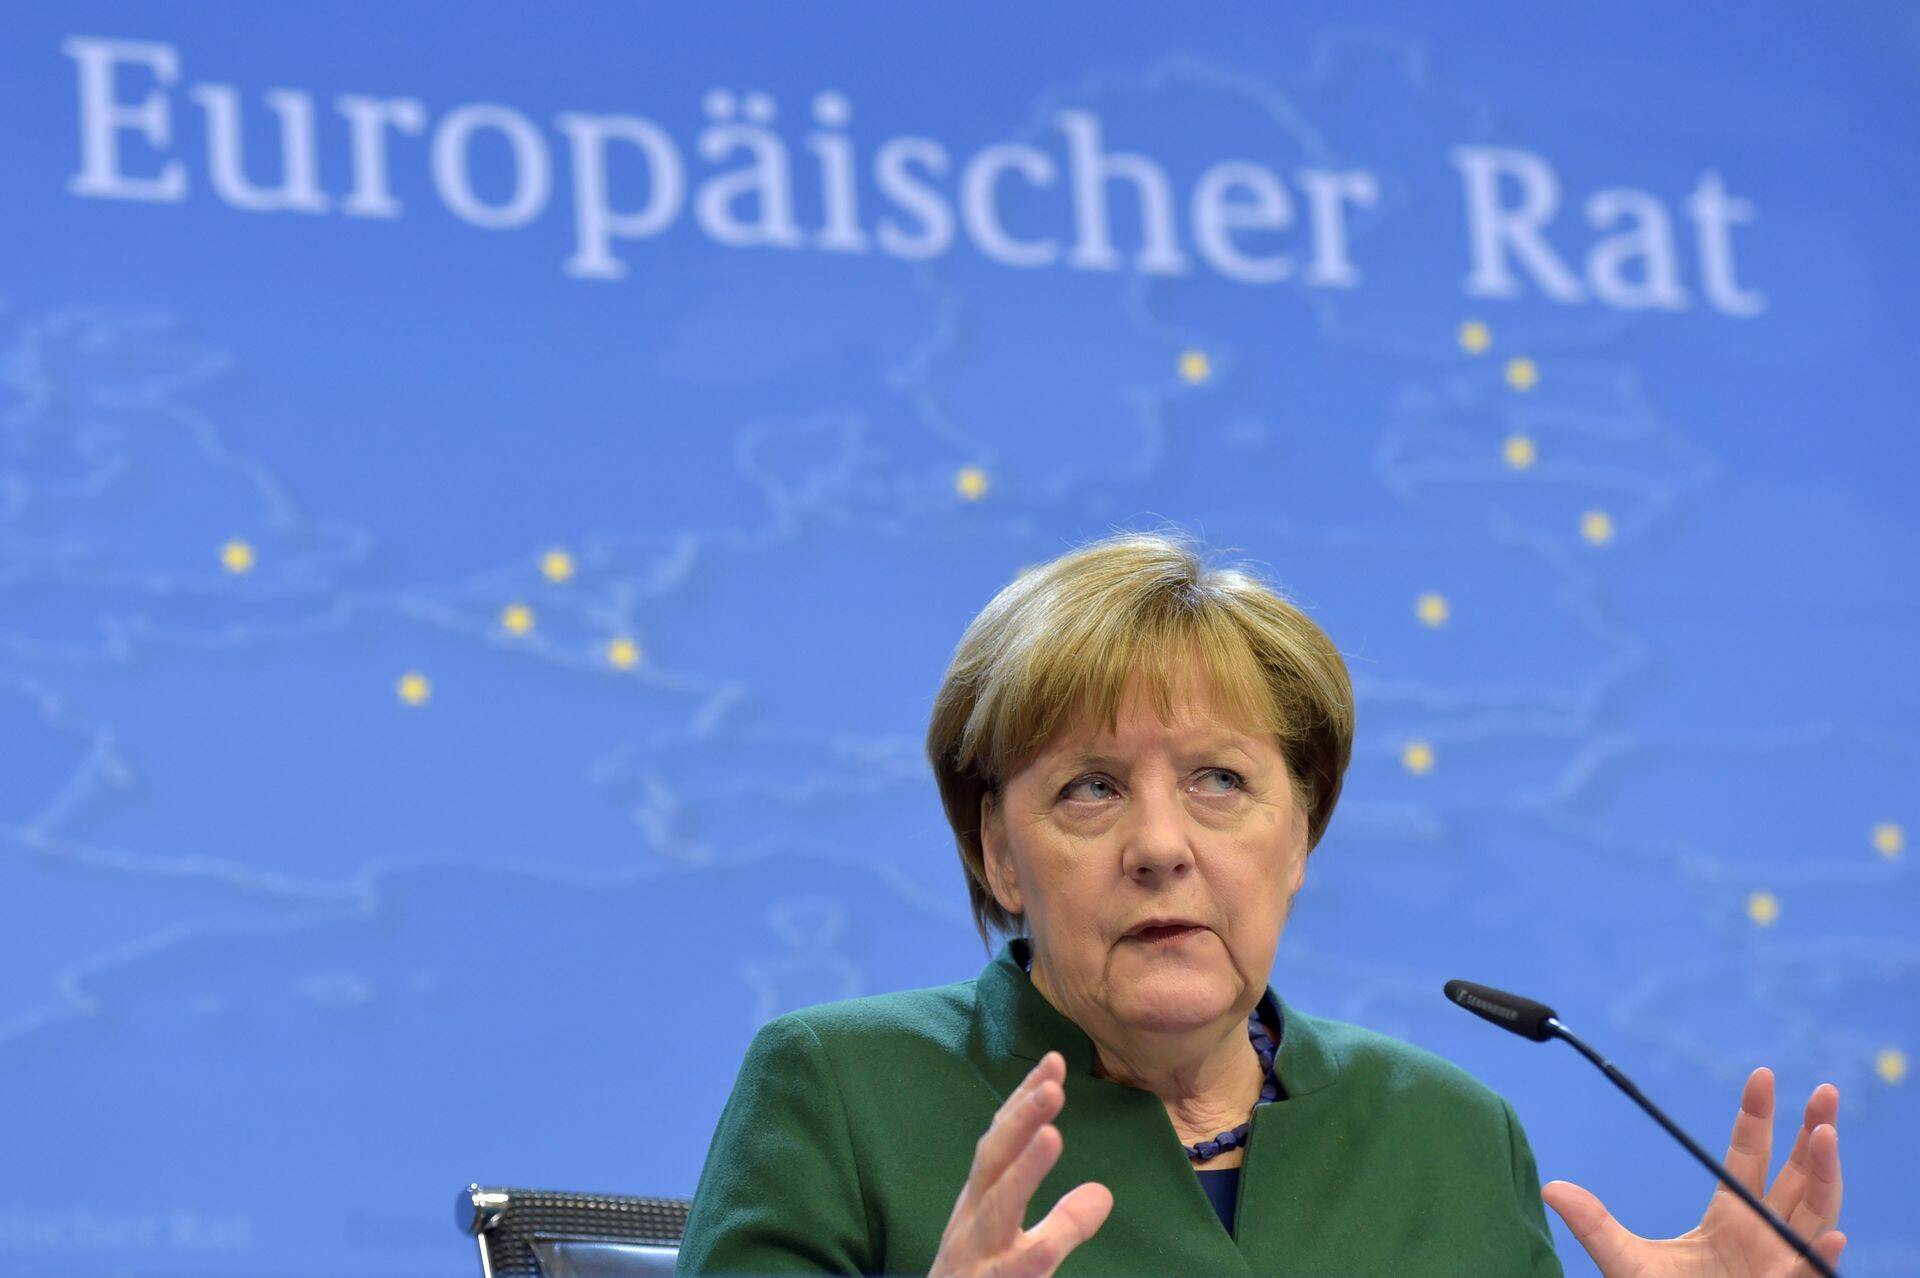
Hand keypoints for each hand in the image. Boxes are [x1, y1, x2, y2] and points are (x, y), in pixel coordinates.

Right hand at [930, 1050, 1113, 1277]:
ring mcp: (976, 1259)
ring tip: (1052, 1136)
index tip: (1053, 1061)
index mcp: (977, 1204)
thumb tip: (1102, 1193)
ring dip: (1024, 1171)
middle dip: (1021, 1120)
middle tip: (1053, 1083)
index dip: (1022, 1101)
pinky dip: (1034, 1253)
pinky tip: (1051, 1240)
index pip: (999, 1141)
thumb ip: (1060, 1220)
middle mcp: (971, 1223)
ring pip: (998, 1210)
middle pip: (992, 1161)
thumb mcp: (1016, 1248)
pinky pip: (1016, 1271)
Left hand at [1542, 1067, 1844, 1277]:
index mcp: (1732, 1217)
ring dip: (1825, 1176)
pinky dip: (1824, 1257)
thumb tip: (1550, 1187)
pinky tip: (1836, 1235)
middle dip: (1814, 1133)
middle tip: (1824, 1090)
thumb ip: (1595, 1224)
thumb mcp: (1625, 1261)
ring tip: (1827, 1134)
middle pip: (1798, 1176)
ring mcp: (1781, 1264)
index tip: (1761, 1075)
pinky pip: (1812, 1275)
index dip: (1758, 1118)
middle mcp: (1764, 1234)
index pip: (1748, 1157)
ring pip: (1816, 1214)